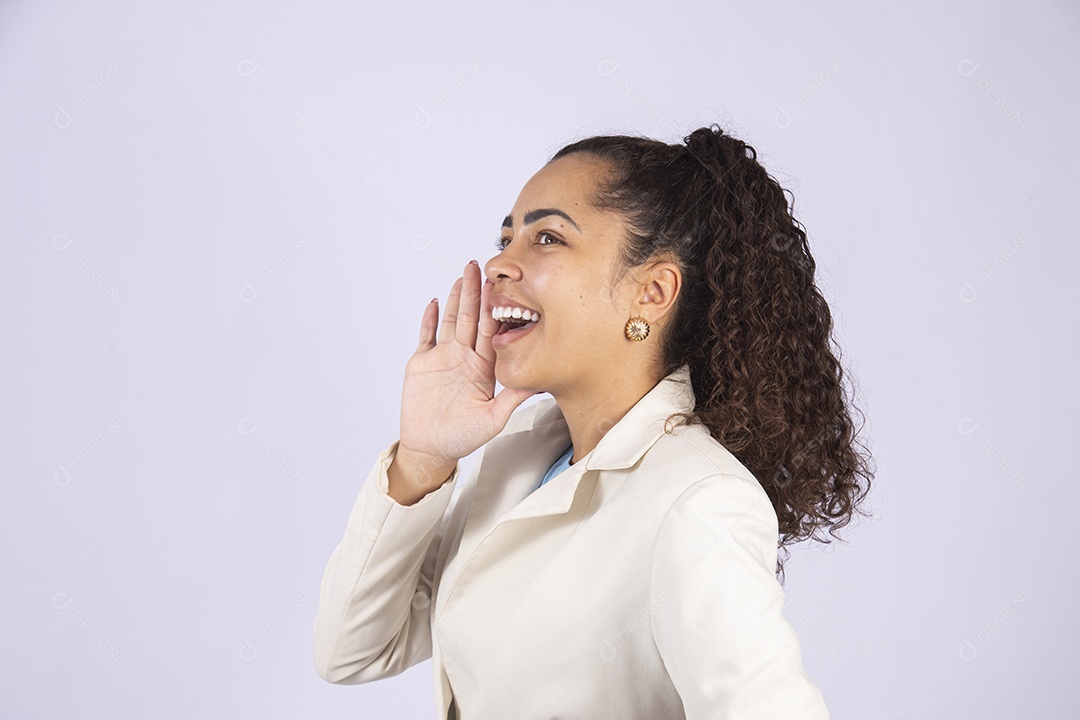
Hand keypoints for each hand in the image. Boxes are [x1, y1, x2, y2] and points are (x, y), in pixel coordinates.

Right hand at [396, 260, 536, 488]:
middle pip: (471, 319)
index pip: (491, 331)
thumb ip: (513, 398)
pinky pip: (426, 336)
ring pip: (451, 321)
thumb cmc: (462, 437)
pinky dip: (430, 319)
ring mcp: (443, 357)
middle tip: (477, 267)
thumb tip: (539, 383)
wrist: (430, 448)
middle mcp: (465, 357)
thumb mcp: (493, 418)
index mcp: (483, 367)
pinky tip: (436, 302)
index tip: (501, 287)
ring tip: (461, 276)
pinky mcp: (422, 362)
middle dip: (474, 293)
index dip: (495, 309)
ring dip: (456, 299)